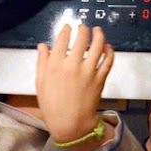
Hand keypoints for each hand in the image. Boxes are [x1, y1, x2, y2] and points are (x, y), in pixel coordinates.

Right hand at [36, 24, 113, 145]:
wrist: (70, 124)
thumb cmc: (52, 105)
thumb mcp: (41, 83)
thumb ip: (42, 62)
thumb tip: (43, 45)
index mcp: (55, 65)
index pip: (62, 39)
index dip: (66, 30)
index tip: (68, 27)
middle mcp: (72, 65)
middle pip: (81, 38)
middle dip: (83, 29)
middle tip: (83, 27)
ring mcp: (88, 71)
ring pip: (98, 45)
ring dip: (99, 34)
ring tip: (98, 31)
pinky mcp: (100, 78)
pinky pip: (108, 60)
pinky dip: (109, 51)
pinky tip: (107, 46)